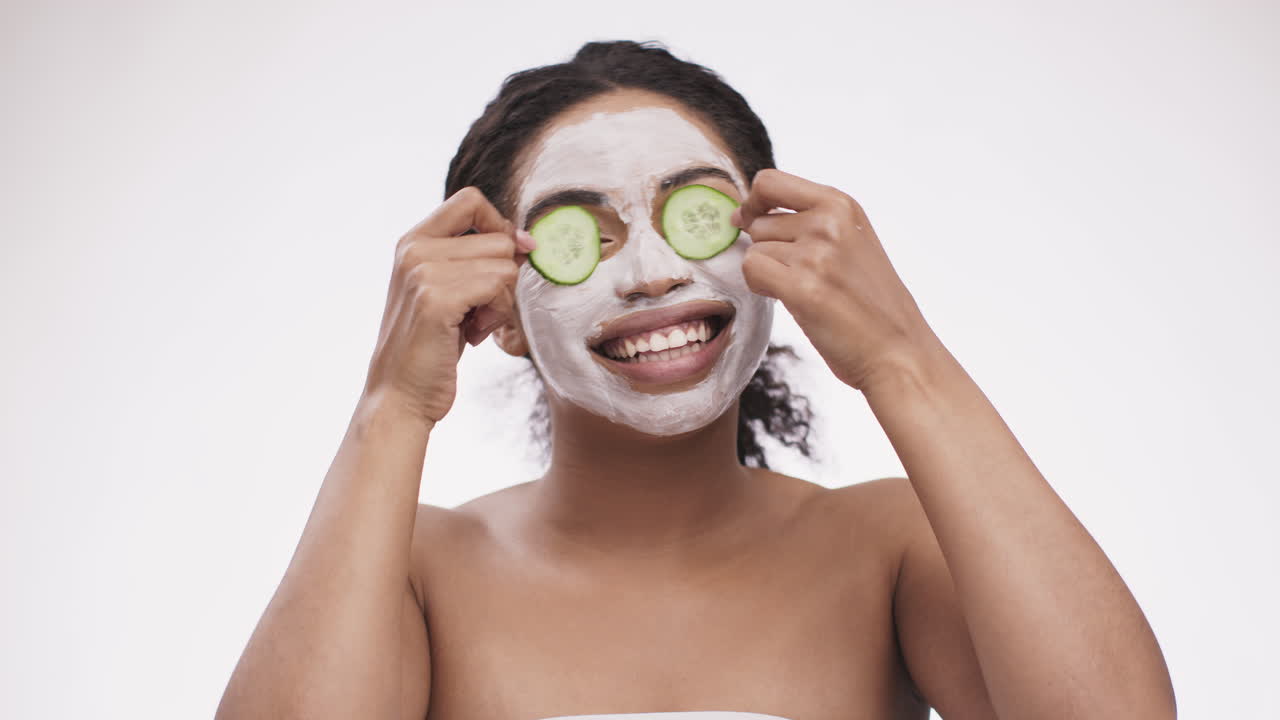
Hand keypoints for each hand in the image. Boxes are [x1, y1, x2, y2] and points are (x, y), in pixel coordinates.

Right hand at [362, 186, 534, 425]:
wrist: (400, 396)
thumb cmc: (431, 346)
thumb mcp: (448, 291)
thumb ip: (474, 260)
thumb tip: (524, 240)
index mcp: (413, 241)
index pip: (470, 200)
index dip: (499, 225)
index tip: (508, 257)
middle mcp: (413, 249)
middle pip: (498, 238)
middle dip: (504, 277)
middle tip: (480, 311)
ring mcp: (422, 272)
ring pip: (504, 265)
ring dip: (501, 301)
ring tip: (473, 325)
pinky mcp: (436, 300)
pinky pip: (498, 287)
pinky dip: (497, 315)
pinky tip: (474, 335)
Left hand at [734, 169, 944, 392]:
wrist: (898, 351)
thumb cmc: (870, 304)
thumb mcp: (852, 241)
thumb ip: (807, 221)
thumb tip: (742, 214)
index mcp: (841, 205)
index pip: (769, 182)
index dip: (752, 203)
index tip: (751, 222)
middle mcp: (829, 222)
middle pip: (758, 222)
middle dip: (768, 248)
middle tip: (805, 276)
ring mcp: (816, 253)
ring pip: (754, 249)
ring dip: (770, 273)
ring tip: (808, 291)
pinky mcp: (802, 287)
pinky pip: (752, 271)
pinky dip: (761, 288)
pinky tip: (791, 300)